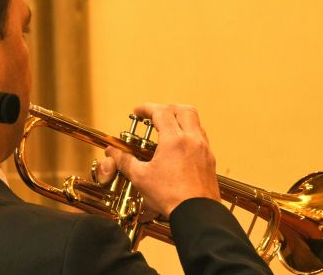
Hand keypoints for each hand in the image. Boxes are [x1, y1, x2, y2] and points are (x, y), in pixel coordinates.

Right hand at [96, 104, 219, 218]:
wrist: (196, 214)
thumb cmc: (171, 197)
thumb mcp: (141, 177)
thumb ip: (125, 161)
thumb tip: (112, 152)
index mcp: (174, 140)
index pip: (161, 112)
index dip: (147, 108)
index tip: (138, 111)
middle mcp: (192, 140)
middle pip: (183, 110)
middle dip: (167, 108)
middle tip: (154, 114)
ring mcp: (204, 149)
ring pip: (196, 122)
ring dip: (180, 120)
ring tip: (167, 128)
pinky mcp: (210, 160)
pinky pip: (201, 137)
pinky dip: (189, 134)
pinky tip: (180, 146)